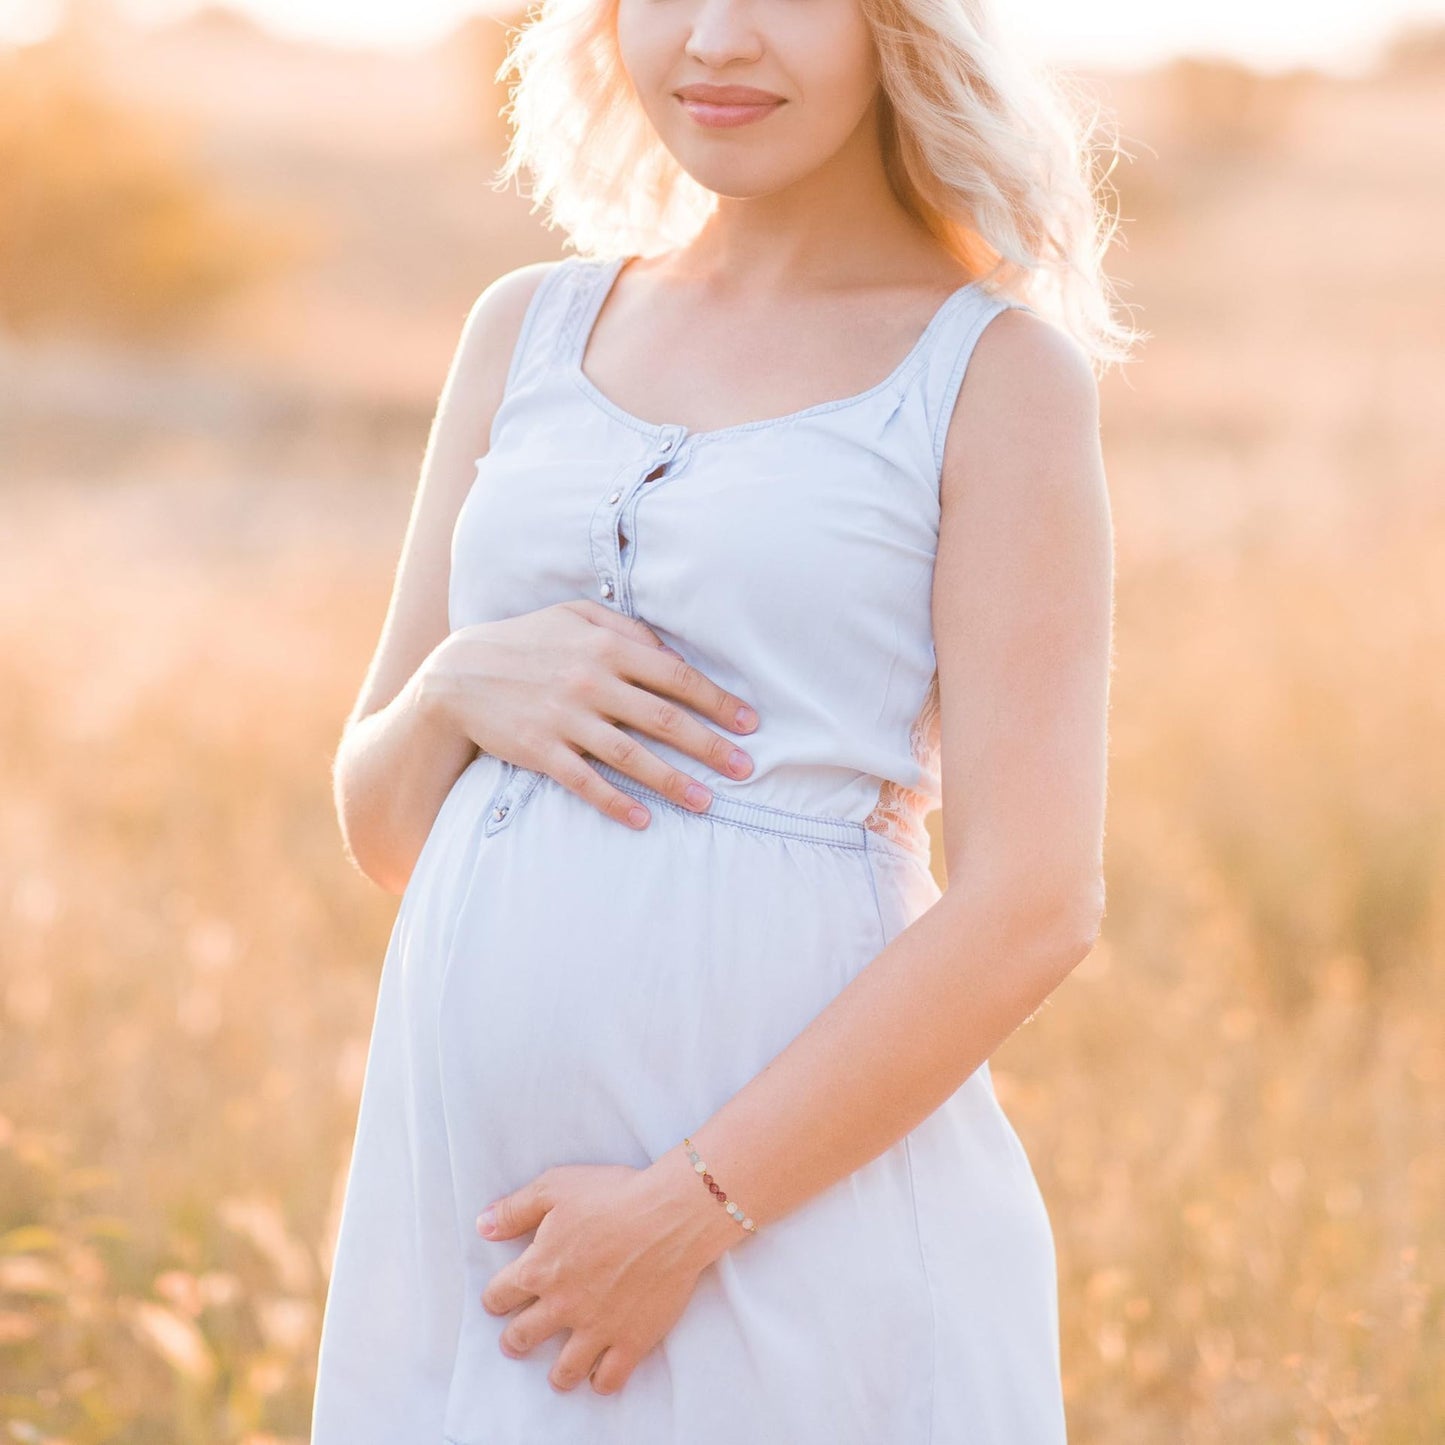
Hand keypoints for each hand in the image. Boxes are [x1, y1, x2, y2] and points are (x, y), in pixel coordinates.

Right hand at [417, 600, 758, 830]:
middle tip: (746, 768)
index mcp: (605, 648)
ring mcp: (565, 720)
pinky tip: (644, 820)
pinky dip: (616, 803)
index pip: (674, 677)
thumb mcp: (574, 616)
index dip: (717, 700)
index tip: (749, 723)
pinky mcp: (541, 751)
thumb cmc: (527, 641)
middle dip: (709, 745)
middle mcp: (590, 683)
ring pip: (631, 756)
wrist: (458, 675)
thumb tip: (672, 654)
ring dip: (673, 781)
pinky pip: (586, 782)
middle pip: (663, 719)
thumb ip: (626, 631)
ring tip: (707, 802)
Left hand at [476, 1151, 740, 1394]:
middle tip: (517, 1340)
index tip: (499, 1300)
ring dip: (556, 1373)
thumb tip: (482, 1226)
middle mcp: (561, 1305)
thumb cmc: (613, 1195)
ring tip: (557, 1372)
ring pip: (563, 1370)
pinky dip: (600, 1382)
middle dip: (515, 1340)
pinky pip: (608, 1379)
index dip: (496, 1298)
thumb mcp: (555, 1187)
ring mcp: (596, 1328)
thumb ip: (514, 1209)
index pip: (499, 1296)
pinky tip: (599, 1376)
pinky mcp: (630, 1341)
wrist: (669, 1216)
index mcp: (539, 1269)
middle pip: (523, 1337)